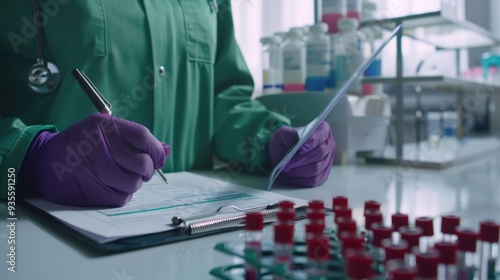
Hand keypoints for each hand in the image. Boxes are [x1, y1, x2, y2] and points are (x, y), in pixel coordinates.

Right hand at [20, 113, 169, 206]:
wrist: (44, 161)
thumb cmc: (81, 144)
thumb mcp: (105, 131)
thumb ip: (136, 140)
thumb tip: (165, 152)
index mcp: (104, 125)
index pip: (143, 136)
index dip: (155, 150)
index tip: (157, 158)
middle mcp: (98, 144)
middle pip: (141, 163)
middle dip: (145, 170)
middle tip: (137, 169)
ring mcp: (92, 168)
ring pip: (133, 184)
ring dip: (132, 184)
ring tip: (120, 177)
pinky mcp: (89, 190)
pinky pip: (120, 198)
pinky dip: (120, 194)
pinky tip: (109, 185)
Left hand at [268, 121, 334, 186]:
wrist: (282, 154)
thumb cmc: (285, 142)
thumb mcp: (282, 134)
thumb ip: (288, 134)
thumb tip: (295, 138)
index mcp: (322, 130)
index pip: (321, 135)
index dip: (312, 142)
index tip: (300, 149)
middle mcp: (328, 145)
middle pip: (319, 153)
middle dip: (302, 160)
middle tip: (287, 164)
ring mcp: (327, 161)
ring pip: (316, 168)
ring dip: (299, 171)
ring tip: (286, 170)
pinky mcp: (322, 175)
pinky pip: (314, 180)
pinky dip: (300, 179)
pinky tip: (290, 176)